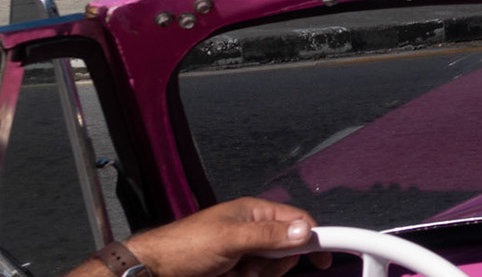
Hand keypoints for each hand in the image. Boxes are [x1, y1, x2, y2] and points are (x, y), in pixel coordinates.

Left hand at [104, 199, 331, 276]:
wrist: (156, 269)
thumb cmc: (185, 245)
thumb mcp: (230, 239)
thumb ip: (268, 236)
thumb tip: (302, 231)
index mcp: (254, 212)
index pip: (295, 221)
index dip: (312, 237)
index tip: (325, 256)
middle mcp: (253, 230)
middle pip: (287, 250)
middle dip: (275, 263)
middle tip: (253, 266)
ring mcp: (245, 252)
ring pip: (273, 268)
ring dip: (259, 274)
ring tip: (236, 273)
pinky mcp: (237, 270)